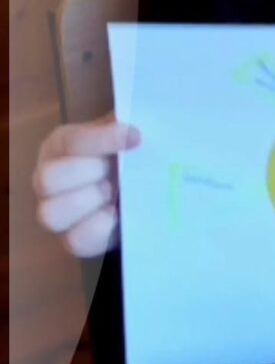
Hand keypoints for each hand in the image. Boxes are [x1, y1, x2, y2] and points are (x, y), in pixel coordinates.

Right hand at [33, 113, 140, 256]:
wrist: (134, 183)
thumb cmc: (124, 151)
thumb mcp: (123, 130)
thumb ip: (127, 121)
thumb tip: (137, 123)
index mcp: (60, 145)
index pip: (72, 141)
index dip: (104, 139)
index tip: (136, 137)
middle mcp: (47, 178)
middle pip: (48, 180)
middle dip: (90, 174)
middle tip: (117, 171)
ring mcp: (55, 212)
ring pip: (51, 214)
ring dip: (90, 202)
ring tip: (115, 193)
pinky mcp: (73, 239)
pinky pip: (75, 241)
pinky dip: (100, 228)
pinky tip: (118, 214)